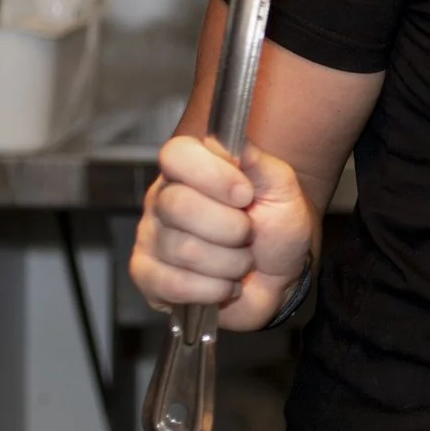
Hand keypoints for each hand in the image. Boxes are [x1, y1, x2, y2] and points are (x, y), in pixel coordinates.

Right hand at [129, 133, 314, 332]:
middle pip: (178, 205)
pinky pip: (173, 284)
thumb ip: (256, 160)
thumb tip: (228, 141)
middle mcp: (163, 200)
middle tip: (247, 234)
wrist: (281, 278)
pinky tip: (224, 284)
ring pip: (183, 249)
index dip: (212, 175)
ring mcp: (151, 239)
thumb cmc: (277, 229)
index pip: (176, 155)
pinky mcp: (148, 277)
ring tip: (240, 260)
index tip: (245, 194)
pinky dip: (213, 289)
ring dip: (230, 262)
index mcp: (191, 171)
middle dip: (231, 228)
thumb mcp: (281, 187)